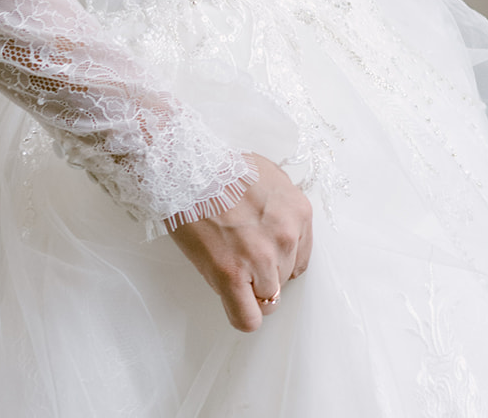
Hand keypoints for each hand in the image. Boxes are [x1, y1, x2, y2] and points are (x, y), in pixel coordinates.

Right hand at [169, 154, 312, 331]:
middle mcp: (286, 236)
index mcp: (299, 212)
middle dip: (263, 272)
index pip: (300, 259)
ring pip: (268, 301)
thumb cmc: (221, 169)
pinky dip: (241, 314)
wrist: (187, 169)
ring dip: (250, 290)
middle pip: (284, 279)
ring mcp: (262, 257)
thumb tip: (280, 233)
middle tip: (239, 253)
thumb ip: (283, 210)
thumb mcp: (269, 178)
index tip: (261, 253)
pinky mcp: (233, 275)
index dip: (278, 260)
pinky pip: (248, 319)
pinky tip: (229, 296)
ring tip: (229, 266)